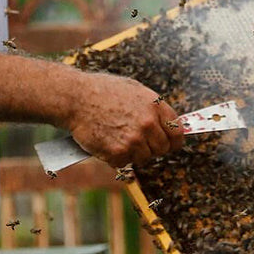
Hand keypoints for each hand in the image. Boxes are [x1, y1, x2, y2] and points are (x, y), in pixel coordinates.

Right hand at [66, 73, 184, 167]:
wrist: (76, 98)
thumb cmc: (103, 91)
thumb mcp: (135, 90)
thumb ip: (153, 108)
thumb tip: (167, 123)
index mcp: (155, 106)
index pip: (178, 133)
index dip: (174, 141)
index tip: (169, 143)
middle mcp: (148, 124)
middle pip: (162, 149)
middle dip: (152, 147)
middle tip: (136, 140)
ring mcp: (134, 140)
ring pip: (144, 158)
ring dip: (133, 153)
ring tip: (118, 137)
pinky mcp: (118, 153)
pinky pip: (125, 163)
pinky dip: (116, 157)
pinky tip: (107, 142)